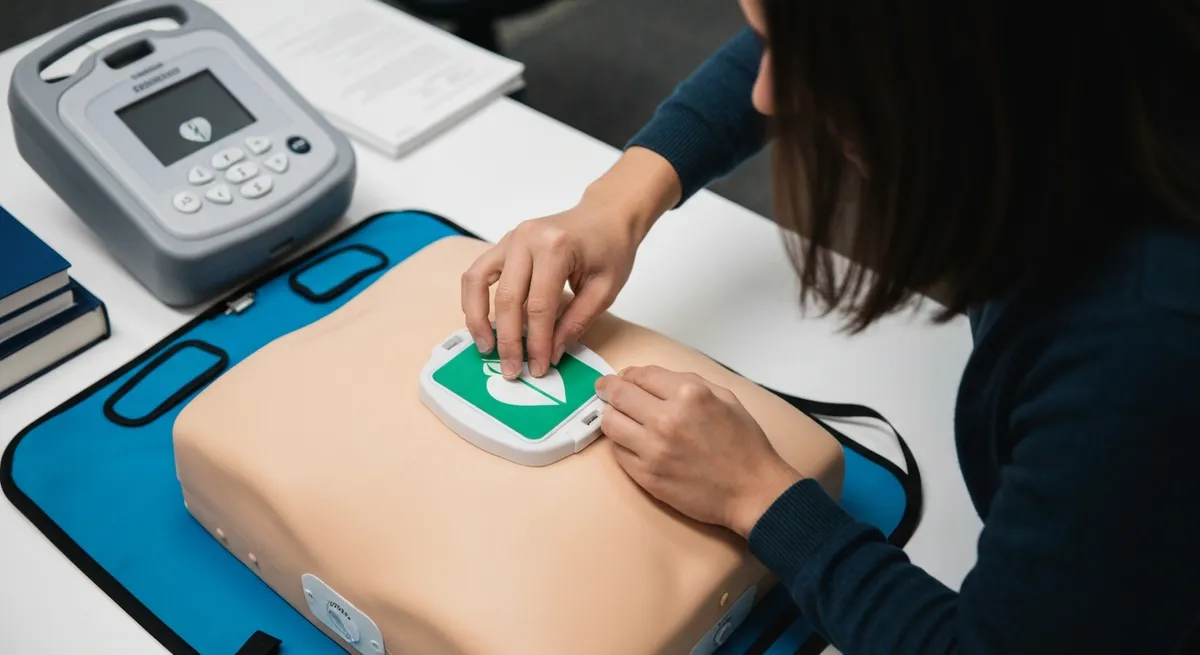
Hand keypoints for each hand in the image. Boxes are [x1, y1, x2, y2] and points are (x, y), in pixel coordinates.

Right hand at [460, 147, 680, 379]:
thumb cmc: (610, 248)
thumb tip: (550, 353)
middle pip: (507, 299)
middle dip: (508, 340)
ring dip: (477, 319)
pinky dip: (473, 299)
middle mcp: (527, 239)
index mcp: (556, 248)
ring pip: (477, 281)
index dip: (536, 342)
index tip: (538, 368)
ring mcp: (511, 238)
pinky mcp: (504, 243)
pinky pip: (477, 272)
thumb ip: (575, 322)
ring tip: (485, 349)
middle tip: (512, 371)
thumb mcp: (605, 290)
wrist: (607, 215)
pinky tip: (480, 323)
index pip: (539, 307)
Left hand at [595, 366, 803, 537]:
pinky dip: (620, 443)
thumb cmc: (744, 445)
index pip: (641, 374)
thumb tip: (651, 378)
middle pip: (618, 394)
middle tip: (606, 390)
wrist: (753, 491)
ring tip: (618, 416)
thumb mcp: (725, 398)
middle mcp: (667, 418)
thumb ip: (688, 381)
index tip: (624, 378)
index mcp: (690, 394)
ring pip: (610, 422)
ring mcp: (654, 449)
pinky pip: (617, 452)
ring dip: (611, 415)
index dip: (628, 374)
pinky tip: (631, 442)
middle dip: (609, 388)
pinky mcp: (647, 475)